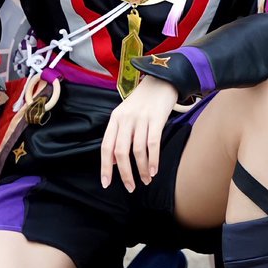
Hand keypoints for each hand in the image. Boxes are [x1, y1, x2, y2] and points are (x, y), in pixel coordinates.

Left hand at [100, 76, 178, 191]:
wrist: (162, 80)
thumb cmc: (143, 101)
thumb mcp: (125, 115)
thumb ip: (118, 136)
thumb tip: (114, 163)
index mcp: (115, 119)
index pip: (106, 147)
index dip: (105, 167)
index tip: (106, 183)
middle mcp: (125, 119)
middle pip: (120, 152)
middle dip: (125, 173)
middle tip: (130, 187)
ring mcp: (141, 118)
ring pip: (137, 150)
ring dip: (141, 170)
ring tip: (146, 181)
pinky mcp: (156, 118)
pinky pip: (153, 144)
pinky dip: (153, 160)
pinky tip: (154, 171)